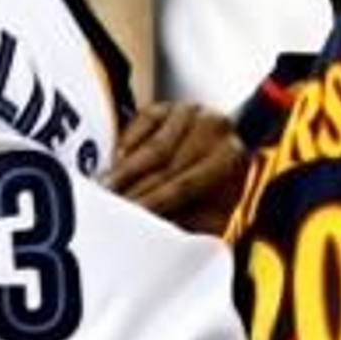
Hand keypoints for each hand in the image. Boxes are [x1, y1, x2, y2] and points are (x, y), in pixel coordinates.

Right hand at [109, 100, 250, 235]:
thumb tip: (166, 234)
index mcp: (232, 156)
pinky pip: (143, 121)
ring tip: (108, 190)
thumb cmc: (218, 191)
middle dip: (138, 189)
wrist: (227, 152)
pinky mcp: (168, 105)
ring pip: (153, 145)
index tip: (136, 216)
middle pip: (168, 164)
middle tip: (116, 208)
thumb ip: (197, 224)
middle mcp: (214, 127)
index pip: (187, 183)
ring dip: (127, 170)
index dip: (157, 200)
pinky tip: (116, 162)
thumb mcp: (218, 212)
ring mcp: (191, 113)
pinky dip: (128, 142)